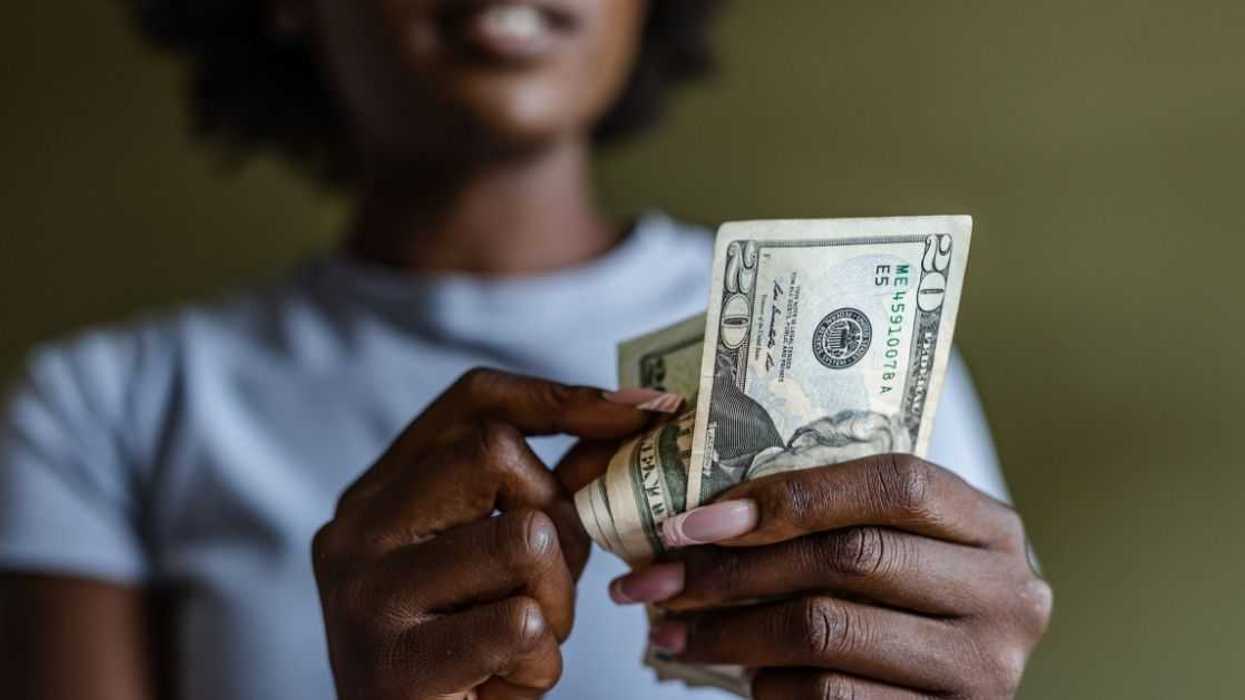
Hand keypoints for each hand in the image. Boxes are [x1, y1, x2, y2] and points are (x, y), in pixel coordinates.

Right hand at [313, 368, 675, 699]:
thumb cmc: (467, 657)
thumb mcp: (503, 562)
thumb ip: (547, 494)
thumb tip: (630, 417)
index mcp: (377, 495)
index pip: (471, 400)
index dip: (560, 396)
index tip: (640, 409)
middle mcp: (355, 531)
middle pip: (495, 452)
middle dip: (559, 517)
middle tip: (550, 584)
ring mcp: (366, 595)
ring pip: (522, 538)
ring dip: (555, 601)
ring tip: (523, 644)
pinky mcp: (393, 665)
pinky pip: (522, 624)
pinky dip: (540, 664)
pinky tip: (501, 686)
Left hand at [609, 454, 1051, 698]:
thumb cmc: (901, 611)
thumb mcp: (893, 551)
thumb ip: (834, 520)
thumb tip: (703, 514)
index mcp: (992, 530)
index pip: (896, 483)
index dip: (791, 493)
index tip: (698, 518)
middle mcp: (1006, 596)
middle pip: (850, 557)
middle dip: (734, 568)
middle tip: (656, 577)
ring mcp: (983, 671)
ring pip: (826, 631)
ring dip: (728, 632)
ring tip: (670, 628)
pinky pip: (831, 697)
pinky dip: (767, 685)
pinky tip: (738, 675)